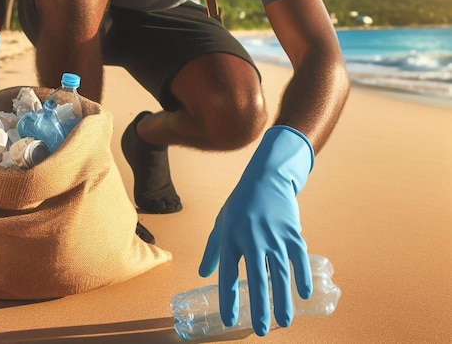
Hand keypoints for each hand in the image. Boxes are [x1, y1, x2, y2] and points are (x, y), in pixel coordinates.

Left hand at [199, 126, 314, 335]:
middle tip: (259, 330)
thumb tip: (203, 274)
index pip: (228, 273)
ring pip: (280, 274)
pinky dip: (302, 277)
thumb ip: (212, 249)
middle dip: (259, 307)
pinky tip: (303, 294)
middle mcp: (252, 238)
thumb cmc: (240, 203)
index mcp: (231, 236)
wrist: (266, 178)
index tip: (229, 320)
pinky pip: (298, 259)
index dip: (228, 298)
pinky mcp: (292, 232)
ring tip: (283, 322)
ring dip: (282, 300)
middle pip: (257, 279)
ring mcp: (274, 236)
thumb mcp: (221, 222)